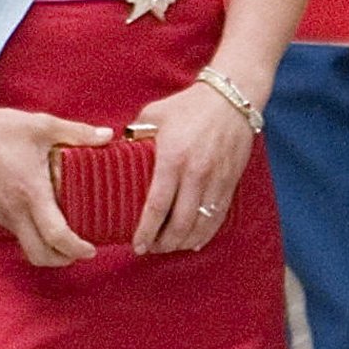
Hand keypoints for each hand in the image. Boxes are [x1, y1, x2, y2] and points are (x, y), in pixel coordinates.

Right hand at [0, 106, 111, 266]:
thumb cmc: (1, 129)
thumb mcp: (43, 126)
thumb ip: (78, 133)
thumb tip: (108, 136)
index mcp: (31, 193)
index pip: (56, 235)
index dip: (76, 249)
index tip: (91, 249)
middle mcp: (15, 211)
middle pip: (40, 255)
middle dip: (63, 260)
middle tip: (80, 250)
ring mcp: (1, 215)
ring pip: (26, 246)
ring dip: (47, 248)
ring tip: (65, 234)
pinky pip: (16, 232)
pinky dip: (32, 234)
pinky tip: (43, 217)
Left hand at [131, 82, 254, 253]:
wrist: (232, 98)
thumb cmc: (188, 106)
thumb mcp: (154, 114)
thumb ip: (134, 136)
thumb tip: (116, 154)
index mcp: (172, 158)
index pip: (156, 206)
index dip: (145, 231)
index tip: (136, 245)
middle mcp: (196, 174)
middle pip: (179, 224)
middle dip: (163, 243)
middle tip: (150, 249)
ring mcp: (216, 180)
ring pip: (200, 225)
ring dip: (183, 242)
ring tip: (168, 247)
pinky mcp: (230, 182)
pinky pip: (217, 217)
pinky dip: (205, 234)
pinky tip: (193, 241)